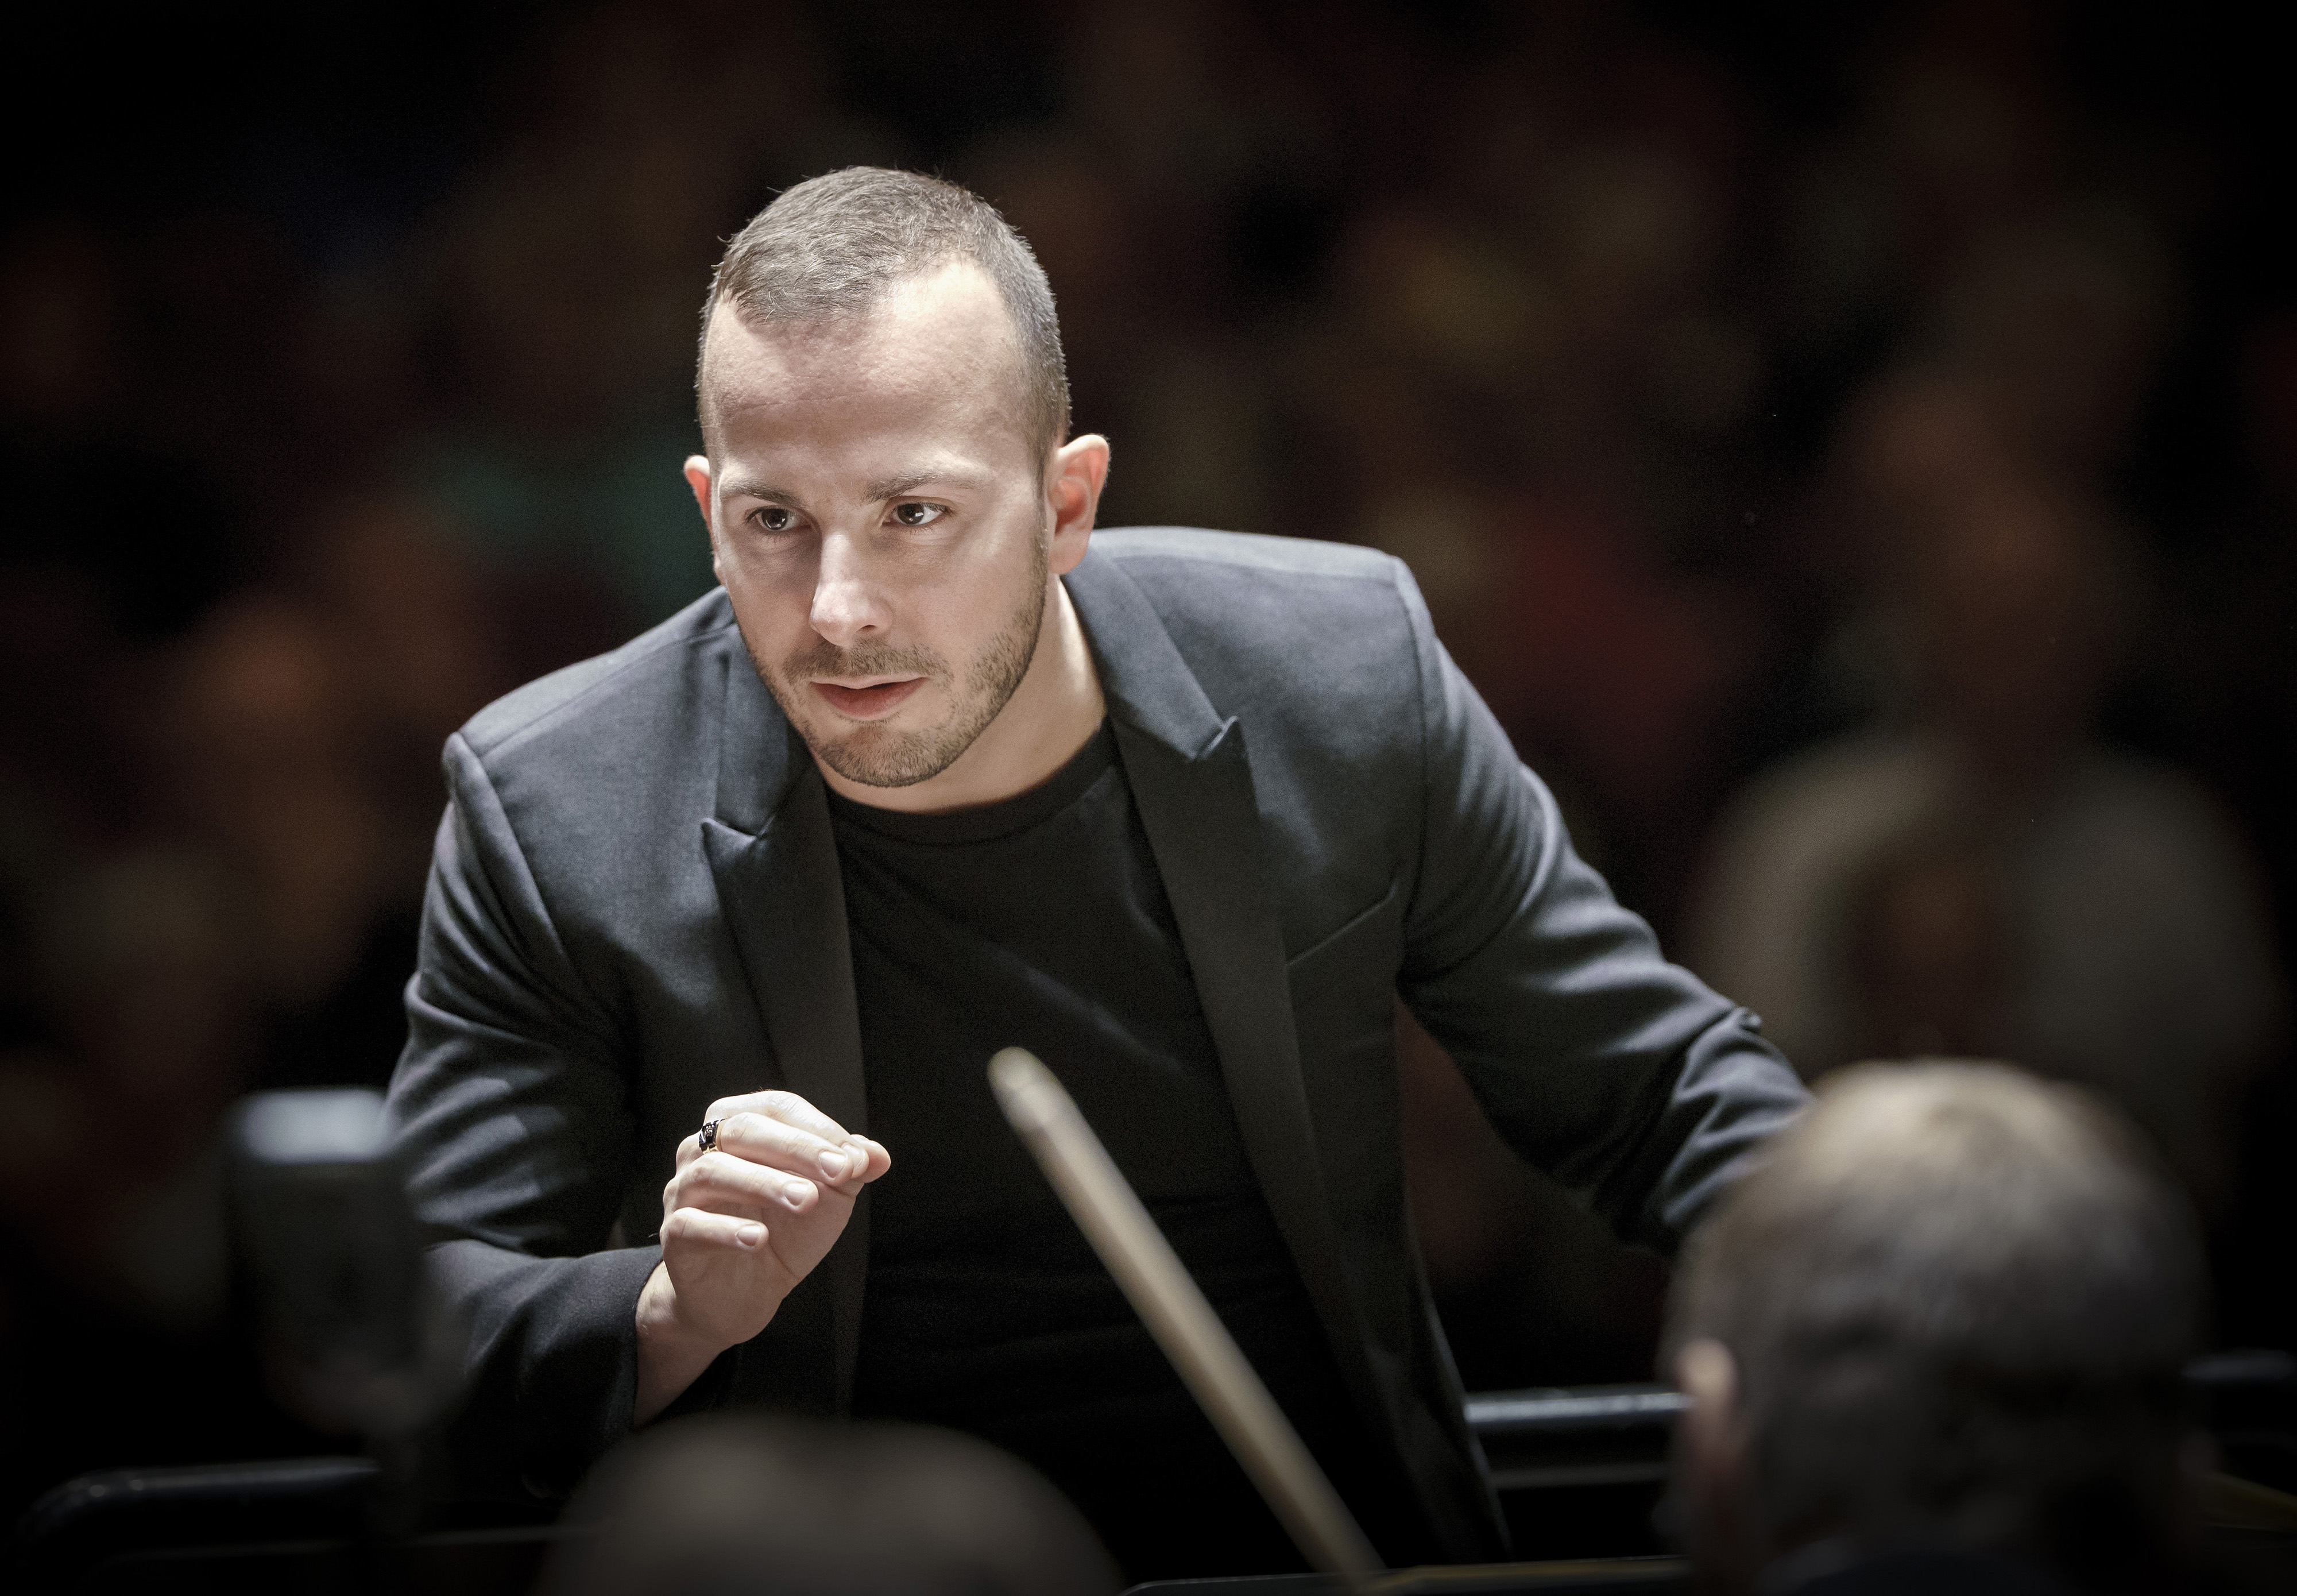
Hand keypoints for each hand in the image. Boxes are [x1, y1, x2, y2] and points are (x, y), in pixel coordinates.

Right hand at [633, 1091, 889, 1422]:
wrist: (745, 1293)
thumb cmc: (784, 1230)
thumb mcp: (827, 1198)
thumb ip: (850, 1171)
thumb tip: (876, 1156)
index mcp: (742, 1126)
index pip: (776, 1106)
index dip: (816, 1126)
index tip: (854, 1157)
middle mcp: (704, 1149)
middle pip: (744, 1129)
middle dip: (796, 1148)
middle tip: (839, 1172)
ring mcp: (684, 1191)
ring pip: (714, 1171)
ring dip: (765, 1182)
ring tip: (806, 1199)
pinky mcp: (675, 1235)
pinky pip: (690, 1223)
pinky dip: (727, 1229)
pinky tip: (760, 1239)